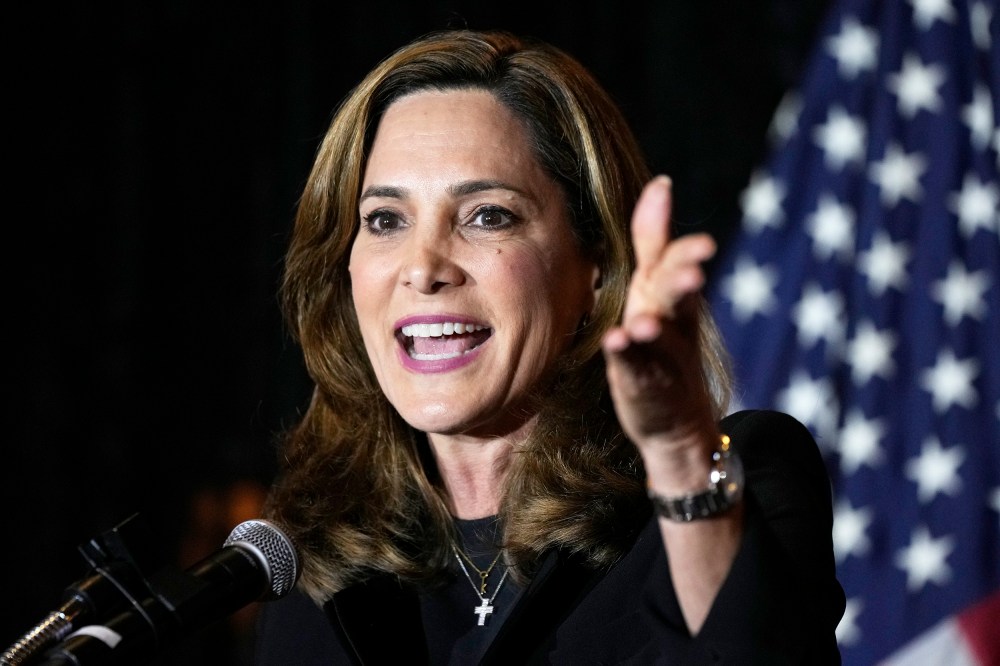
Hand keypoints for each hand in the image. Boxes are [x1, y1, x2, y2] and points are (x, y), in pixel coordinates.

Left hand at [602, 176, 717, 454]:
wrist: (674, 418)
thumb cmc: (660, 339)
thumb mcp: (657, 286)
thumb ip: (655, 239)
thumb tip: (661, 183)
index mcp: (673, 293)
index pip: (680, 264)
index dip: (688, 251)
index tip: (695, 232)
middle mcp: (672, 320)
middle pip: (677, 297)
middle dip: (683, 282)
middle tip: (694, 270)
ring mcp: (660, 354)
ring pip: (660, 337)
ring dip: (653, 326)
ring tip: (643, 322)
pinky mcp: (643, 383)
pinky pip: (635, 368)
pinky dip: (627, 356)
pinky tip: (617, 343)